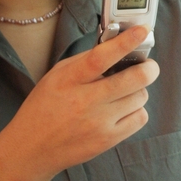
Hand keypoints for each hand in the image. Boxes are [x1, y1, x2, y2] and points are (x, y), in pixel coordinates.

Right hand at [0, 25, 160, 180]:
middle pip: (134, 79)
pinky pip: (141, 117)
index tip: (142, 31)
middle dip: (149, 68)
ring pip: (141, 96)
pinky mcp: (108, 140)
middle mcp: (84, 101)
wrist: (31, 149)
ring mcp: (98, 123)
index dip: (125, 42)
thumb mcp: (56, 77)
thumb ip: (85, 61)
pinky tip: (123, 109)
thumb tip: (117, 46)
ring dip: (138, 90)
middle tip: (148, 66)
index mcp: (68, 80)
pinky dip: (137, 110)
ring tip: (124, 92)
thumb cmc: (44, 108)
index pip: (101, 58)